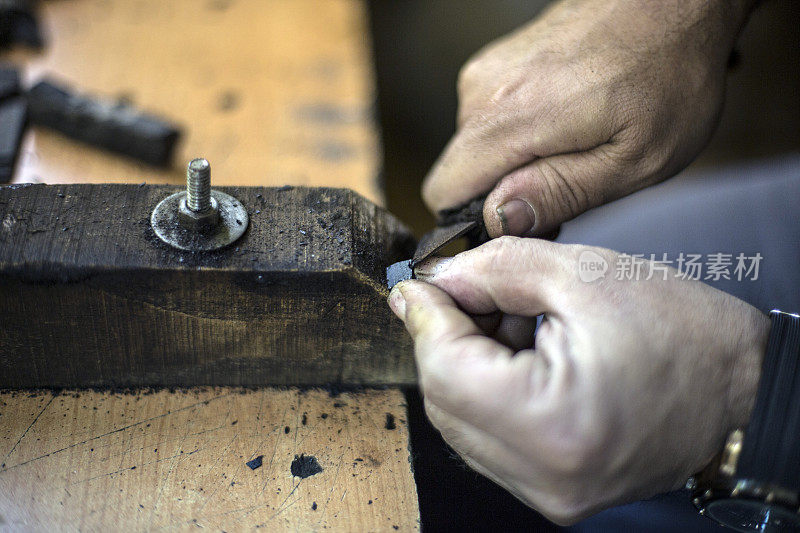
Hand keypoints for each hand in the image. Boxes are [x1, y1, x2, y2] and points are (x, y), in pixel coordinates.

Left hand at [388, 237, 768, 523]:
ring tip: (510, 323)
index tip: (414, 284)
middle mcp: (544, 477)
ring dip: (466, 365)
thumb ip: (494, 271)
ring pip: (461, 422)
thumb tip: (436, 282)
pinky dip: (488, 393)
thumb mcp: (582, 276)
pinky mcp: (555, 493)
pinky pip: (489, 440)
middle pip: (444, 399)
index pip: (444, 368)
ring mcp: (549, 494)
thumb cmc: (682, 332)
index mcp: (553, 424)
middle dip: (444, 339)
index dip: (423, 317)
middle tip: (468, 293)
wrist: (744, 390)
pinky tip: (519, 357)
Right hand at [423, 0, 753, 236]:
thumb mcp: (636, 157)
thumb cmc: (672, 72)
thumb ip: (562, 191)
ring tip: (578, 145)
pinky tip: (571, 118)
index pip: (443, 192)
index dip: (477, 223)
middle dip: (504, 194)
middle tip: (570, 182)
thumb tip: (499, 219)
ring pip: (476, 149)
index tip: (528, 221)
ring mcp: (489, 70)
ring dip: (517, 162)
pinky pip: (490, 119)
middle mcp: (484, 91)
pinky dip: (522, 133)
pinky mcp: (500, 60)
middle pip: (461, 174)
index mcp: (512, 118)